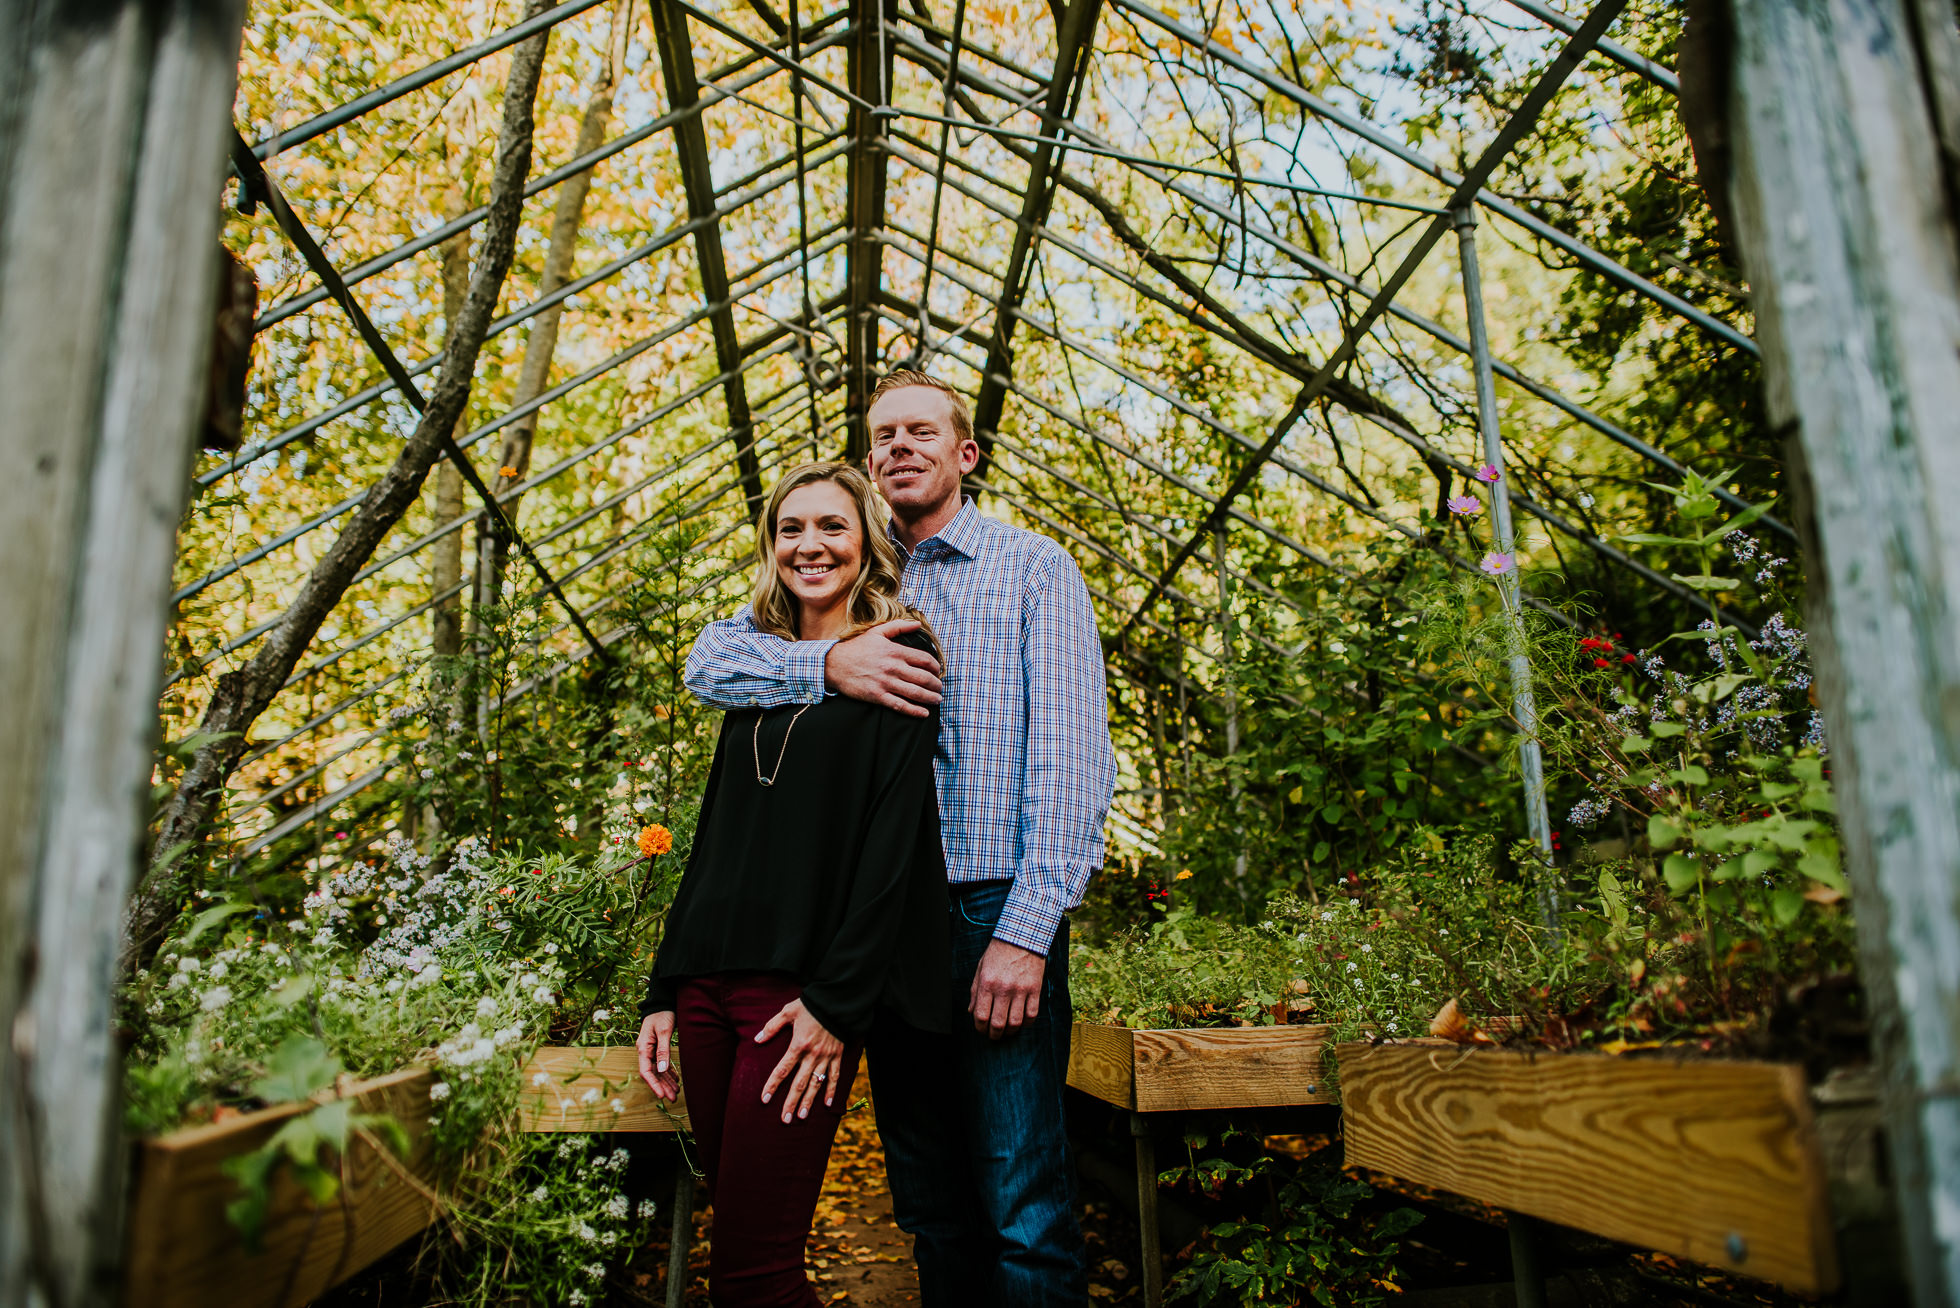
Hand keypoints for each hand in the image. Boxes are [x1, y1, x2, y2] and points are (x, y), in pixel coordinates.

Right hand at [636, 1011, 680, 1100]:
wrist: (662, 1001)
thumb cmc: (662, 1014)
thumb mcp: (664, 1031)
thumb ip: (663, 1050)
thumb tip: (661, 1070)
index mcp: (643, 1048)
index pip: (646, 1072)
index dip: (653, 1085)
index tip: (662, 1096)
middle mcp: (645, 1050)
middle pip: (652, 1073)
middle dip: (662, 1087)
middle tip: (673, 1098)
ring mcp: (651, 1049)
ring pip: (658, 1070)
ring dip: (666, 1081)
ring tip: (677, 1092)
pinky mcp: (658, 1047)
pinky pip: (662, 1063)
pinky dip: (669, 1072)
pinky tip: (676, 1079)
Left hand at [756, 998, 844, 1122]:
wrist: (837, 1001)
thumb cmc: (810, 1005)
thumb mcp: (788, 1011)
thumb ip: (772, 1026)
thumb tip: (757, 1039)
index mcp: (798, 1045)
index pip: (782, 1070)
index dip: (772, 1085)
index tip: (764, 1100)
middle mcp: (812, 1055)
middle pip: (799, 1083)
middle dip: (790, 1102)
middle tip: (785, 1119)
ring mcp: (826, 1057)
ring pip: (816, 1084)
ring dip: (808, 1102)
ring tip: (801, 1117)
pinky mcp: (837, 1056)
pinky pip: (834, 1076)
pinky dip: (831, 1091)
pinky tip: (827, 1105)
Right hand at [825, 620, 941, 716]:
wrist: (834, 664)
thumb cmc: (856, 648)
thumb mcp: (877, 632)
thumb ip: (899, 627)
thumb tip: (917, 624)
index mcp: (895, 651)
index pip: (924, 660)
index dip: (936, 667)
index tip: (938, 671)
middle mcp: (893, 667)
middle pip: (924, 677)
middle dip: (936, 684)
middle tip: (940, 688)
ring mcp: (885, 683)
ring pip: (915, 692)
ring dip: (930, 698)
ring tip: (937, 700)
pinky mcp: (877, 696)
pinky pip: (900, 705)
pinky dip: (914, 710)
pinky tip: (923, 713)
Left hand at [969, 939, 1045, 1038]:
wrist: (1022, 936)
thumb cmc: (999, 952)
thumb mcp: (981, 968)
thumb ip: (975, 991)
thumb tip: (971, 1012)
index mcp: (987, 983)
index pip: (981, 1016)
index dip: (980, 1028)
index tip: (981, 1029)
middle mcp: (1003, 988)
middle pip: (998, 1023)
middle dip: (994, 1034)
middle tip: (994, 1035)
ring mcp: (1021, 989)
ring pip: (1015, 1022)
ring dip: (1010, 1031)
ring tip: (1008, 1031)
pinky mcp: (1035, 988)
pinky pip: (1032, 1014)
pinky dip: (1026, 1023)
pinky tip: (1022, 1022)